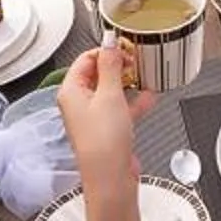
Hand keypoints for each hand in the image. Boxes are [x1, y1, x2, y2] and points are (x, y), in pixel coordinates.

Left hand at [56, 45, 154, 186]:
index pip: (86, 59)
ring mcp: (93, 117)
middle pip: (97, 74)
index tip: (124, 47)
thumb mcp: (110, 95)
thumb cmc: (102, 143)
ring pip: (110, 91)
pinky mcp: (107, 130)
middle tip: (135, 59)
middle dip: (118, 65)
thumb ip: (111, 65)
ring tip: (144, 73)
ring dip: (127, 82)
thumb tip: (109, 42)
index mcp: (71, 92)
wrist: (111, 178)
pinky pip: (120, 108)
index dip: (105, 50)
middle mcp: (78, 104)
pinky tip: (149, 96)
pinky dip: (133, 101)